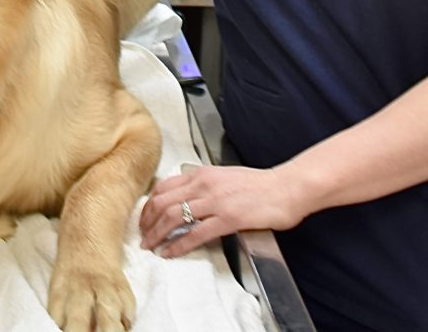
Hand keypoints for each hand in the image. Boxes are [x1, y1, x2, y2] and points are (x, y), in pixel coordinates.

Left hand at [139, 163, 300, 258]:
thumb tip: (187, 195)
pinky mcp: (227, 218)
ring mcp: (215, 201)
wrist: (285, 187)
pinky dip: (178, 245)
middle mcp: (204, 184)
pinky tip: (170, 253)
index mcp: (202, 173)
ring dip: (157, 234)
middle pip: (162, 202)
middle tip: (142, 235)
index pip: (164, 186)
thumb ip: (204, 184)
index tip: (145, 217)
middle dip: (147, 221)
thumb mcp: (224, 176)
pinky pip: (194, 234)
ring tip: (150, 246)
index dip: (149, 204)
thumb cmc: (259, 184)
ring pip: (173, 217)